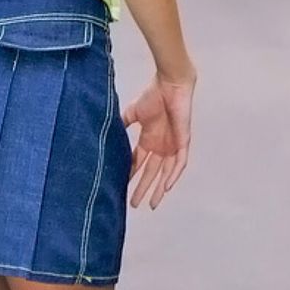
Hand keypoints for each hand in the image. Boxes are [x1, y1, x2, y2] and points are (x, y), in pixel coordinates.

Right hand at [122, 72, 194, 208]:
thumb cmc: (153, 95)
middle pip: (150, 173)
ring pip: (165, 173)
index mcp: (148, 139)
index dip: (130, 175)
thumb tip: (106, 136)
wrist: (170, 85)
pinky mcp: (182, 142)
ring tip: (151, 204)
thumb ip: (122, 125)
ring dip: (158, 188)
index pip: (138, 162)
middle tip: (133, 205)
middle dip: (142, 188)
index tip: (120, 187)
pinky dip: (173, 175)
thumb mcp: (132, 113)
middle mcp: (160, 146)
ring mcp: (172, 145)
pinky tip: (166, 187)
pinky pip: (180, 163)